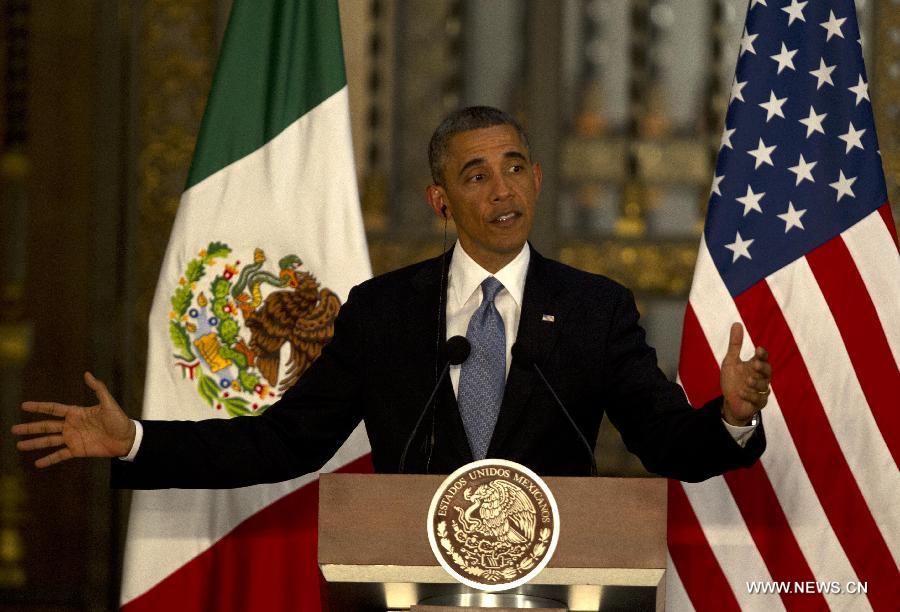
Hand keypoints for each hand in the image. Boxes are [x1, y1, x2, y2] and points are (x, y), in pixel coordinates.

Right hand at [12, 372, 134, 467]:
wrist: (127, 438)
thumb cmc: (119, 419)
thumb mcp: (108, 402)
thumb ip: (98, 388)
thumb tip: (87, 374)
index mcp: (76, 413)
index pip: (53, 409)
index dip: (39, 407)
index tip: (24, 406)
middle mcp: (71, 425)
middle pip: (46, 426)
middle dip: (30, 428)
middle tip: (13, 429)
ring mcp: (73, 438)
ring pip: (49, 441)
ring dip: (34, 443)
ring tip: (19, 446)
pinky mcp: (78, 450)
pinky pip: (60, 455)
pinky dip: (49, 459)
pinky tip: (37, 463)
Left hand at [720, 322, 771, 425]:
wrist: (729, 402)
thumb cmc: (732, 380)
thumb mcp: (730, 361)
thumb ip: (735, 345)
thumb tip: (737, 323)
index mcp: (755, 366)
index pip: (763, 358)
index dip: (762, 354)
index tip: (758, 349)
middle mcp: (760, 378)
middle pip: (768, 372)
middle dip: (762, 368)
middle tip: (755, 365)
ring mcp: (760, 391)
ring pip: (764, 386)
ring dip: (756, 383)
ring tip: (747, 381)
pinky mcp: (758, 403)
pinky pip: (759, 400)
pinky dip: (751, 396)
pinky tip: (742, 393)